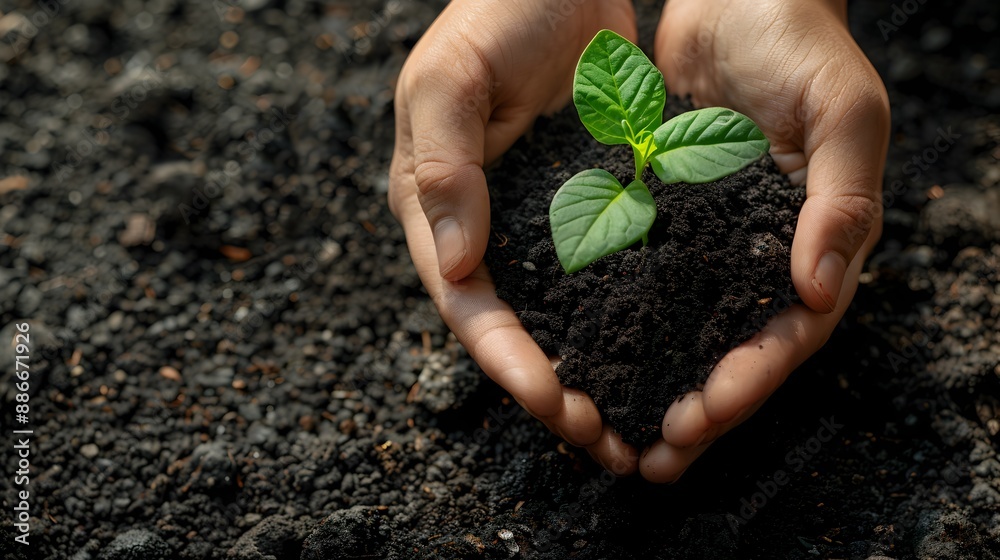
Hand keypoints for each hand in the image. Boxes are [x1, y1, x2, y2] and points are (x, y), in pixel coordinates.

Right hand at [389, 0, 640, 473]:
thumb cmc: (494, 11)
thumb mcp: (449, 79)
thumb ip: (443, 168)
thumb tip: (454, 268)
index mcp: (436, 207)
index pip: (466, 303)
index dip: (504, 359)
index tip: (550, 402)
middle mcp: (485, 227)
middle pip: (515, 328)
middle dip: (552, 390)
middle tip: (600, 440)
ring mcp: (540, 221)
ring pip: (563, 316)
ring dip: (594, 371)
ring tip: (634, 424)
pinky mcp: (589, 205)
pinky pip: (608, 274)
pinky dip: (628, 320)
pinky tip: (666, 354)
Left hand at [637, 0, 890, 481]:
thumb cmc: (802, 45)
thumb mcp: (842, 113)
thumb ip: (842, 199)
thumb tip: (819, 290)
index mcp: (813, 245)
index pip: (788, 336)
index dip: (749, 382)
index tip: (702, 415)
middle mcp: (758, 258)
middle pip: (729, 353)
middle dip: (694, 411)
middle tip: (647, 457)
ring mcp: (706, 244)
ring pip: (678, 333)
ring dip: (646, 385)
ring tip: (604, 431)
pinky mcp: (658, 221)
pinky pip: (635, 282)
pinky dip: (611, 324)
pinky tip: (578, 356)